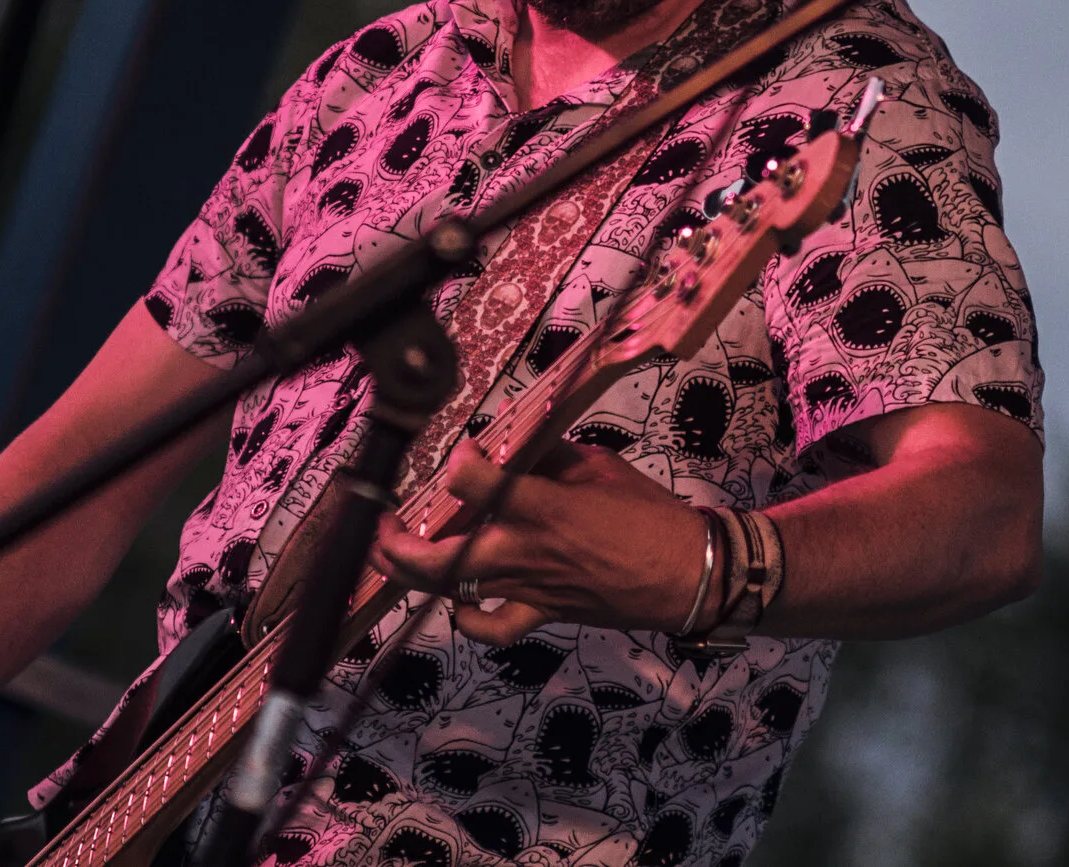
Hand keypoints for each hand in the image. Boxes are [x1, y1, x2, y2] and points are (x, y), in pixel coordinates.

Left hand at [370, 440, 703, 644]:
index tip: (459, 453)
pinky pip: (494, 626)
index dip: (456, 465)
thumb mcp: (599, 466)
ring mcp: (528, 586)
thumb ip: (547, 454)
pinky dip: (467, 620)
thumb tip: (511, 441)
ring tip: (391, 553)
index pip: (476, 485)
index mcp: (543, 507)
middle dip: (398, 541)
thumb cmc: (648, 515)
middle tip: (383, 520)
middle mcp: (525, 550)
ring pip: (452, 587)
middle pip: (440, 554)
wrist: (684, 573)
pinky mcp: (541, 610)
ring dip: (412, 572)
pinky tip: (456, 603)